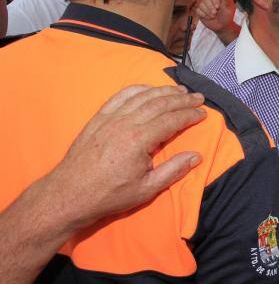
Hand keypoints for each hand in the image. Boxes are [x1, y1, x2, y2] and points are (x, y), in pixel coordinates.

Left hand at [49, 85, 206, 228]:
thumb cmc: (110, 195)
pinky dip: (137, 89)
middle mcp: (126, 123)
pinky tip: (148, 89)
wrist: (70, 194)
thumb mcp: (146, 189)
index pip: (172, 120)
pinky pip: (121, 97)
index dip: (190, 115)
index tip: (203, 113)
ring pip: (142, 96)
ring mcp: (110, 118)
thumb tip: (196, 156)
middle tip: (198, 97)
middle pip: (160, 104)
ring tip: (180, 90)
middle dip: (182, 99)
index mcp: (139, 140)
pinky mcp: (99, 119)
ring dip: (164, 91)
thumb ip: (173, 171)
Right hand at [196, 0, 234, 33]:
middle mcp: (210, 1)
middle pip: (206, 0)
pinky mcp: (200, 12)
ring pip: (201, 5)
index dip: (215, 1)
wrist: (223, 26)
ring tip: (213, 17)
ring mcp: (204, 6)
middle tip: (215, 13)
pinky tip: (208, 18)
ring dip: (207, 12)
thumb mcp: (230, 8)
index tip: (217, 7)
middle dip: (210, 7)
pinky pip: (198, 10)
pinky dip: (203, 14)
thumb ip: (229, 0)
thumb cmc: (227, 17)